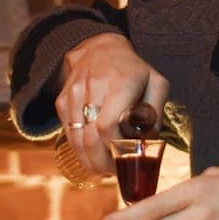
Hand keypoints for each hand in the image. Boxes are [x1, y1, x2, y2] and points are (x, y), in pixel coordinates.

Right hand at [56, 33, 169, 174]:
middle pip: (90, 140)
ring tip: (105, 165)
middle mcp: (93, 87)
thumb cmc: (133, 71)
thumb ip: (155, 115)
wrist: (100, 49)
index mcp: (121, 83)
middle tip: (115, 170)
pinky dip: (80, 149)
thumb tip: (146, 146)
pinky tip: (93, 149)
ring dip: (90, 161)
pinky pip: (69, 135)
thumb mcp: (156, 85)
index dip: (116, 150)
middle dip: (103, 164)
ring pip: (76, 142)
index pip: (108, 127)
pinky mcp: (62, 102)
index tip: (126, 160)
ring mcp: (74, 94)